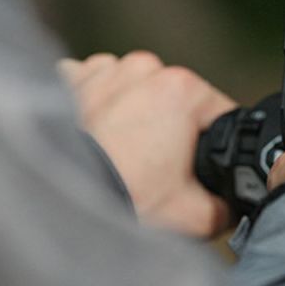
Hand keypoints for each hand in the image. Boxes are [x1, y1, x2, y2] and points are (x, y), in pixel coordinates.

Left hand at [60, 52, 236, 237]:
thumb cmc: (126, 201)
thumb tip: (229, 204)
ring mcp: (103, 70)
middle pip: (175, 98)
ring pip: (133, 87)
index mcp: (182, 89)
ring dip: (132, 109)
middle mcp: (144, 69)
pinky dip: (95, 102)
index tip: (203, 169)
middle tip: (156, 169)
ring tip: (122, 152)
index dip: (217, 145)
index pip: (220, 112)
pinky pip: (92, 83)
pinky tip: (94, 131)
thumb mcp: (198, 216)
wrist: (55, 208)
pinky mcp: (67, 80)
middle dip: (171, 128)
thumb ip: (226, 206)